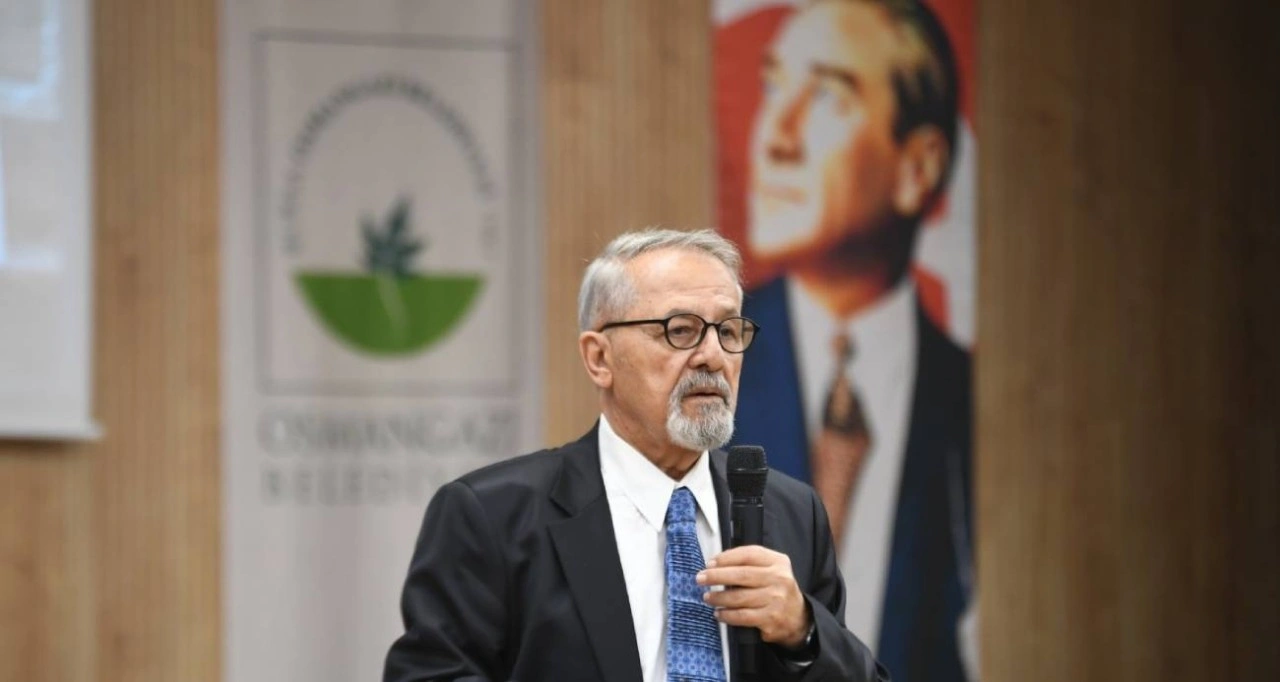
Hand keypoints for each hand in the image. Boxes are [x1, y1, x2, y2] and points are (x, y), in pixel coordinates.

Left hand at [696, 545, 810, 648]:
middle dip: (716, 576)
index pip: (748, 554)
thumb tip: (716, 565)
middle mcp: (779, 578)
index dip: (726, 558)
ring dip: (719, 598)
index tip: (710, 563)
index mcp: (777, 561)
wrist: (797, 617)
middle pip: (741, 575)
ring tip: (707, 597)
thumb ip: (749, 564)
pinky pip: (742, 616)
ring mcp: (776, 599)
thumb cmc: (776, 589)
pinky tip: (719, 614)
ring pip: (739, 597)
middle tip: (700, 579)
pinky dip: (727, 615)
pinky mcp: (770, 618)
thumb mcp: (771, 569)